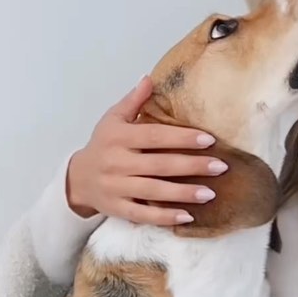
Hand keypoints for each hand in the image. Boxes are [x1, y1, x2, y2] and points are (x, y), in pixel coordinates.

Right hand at [66, 76, 227, 225]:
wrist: (77, 178)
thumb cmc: (102, 145)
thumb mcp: (112, 119)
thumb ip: (133, 101)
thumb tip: (149, 79)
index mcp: (118, 137)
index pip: (154, 136)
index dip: (182, 138)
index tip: (209, 139)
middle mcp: (117, 163)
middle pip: (159, 165)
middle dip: (191, 166)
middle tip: (220, 166)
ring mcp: (116, 188)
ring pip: (153, 192)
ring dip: (183, 194)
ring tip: (210, 193)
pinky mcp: (117, 208)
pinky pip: (143, 215)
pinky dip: (165, 217)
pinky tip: (188, 216)